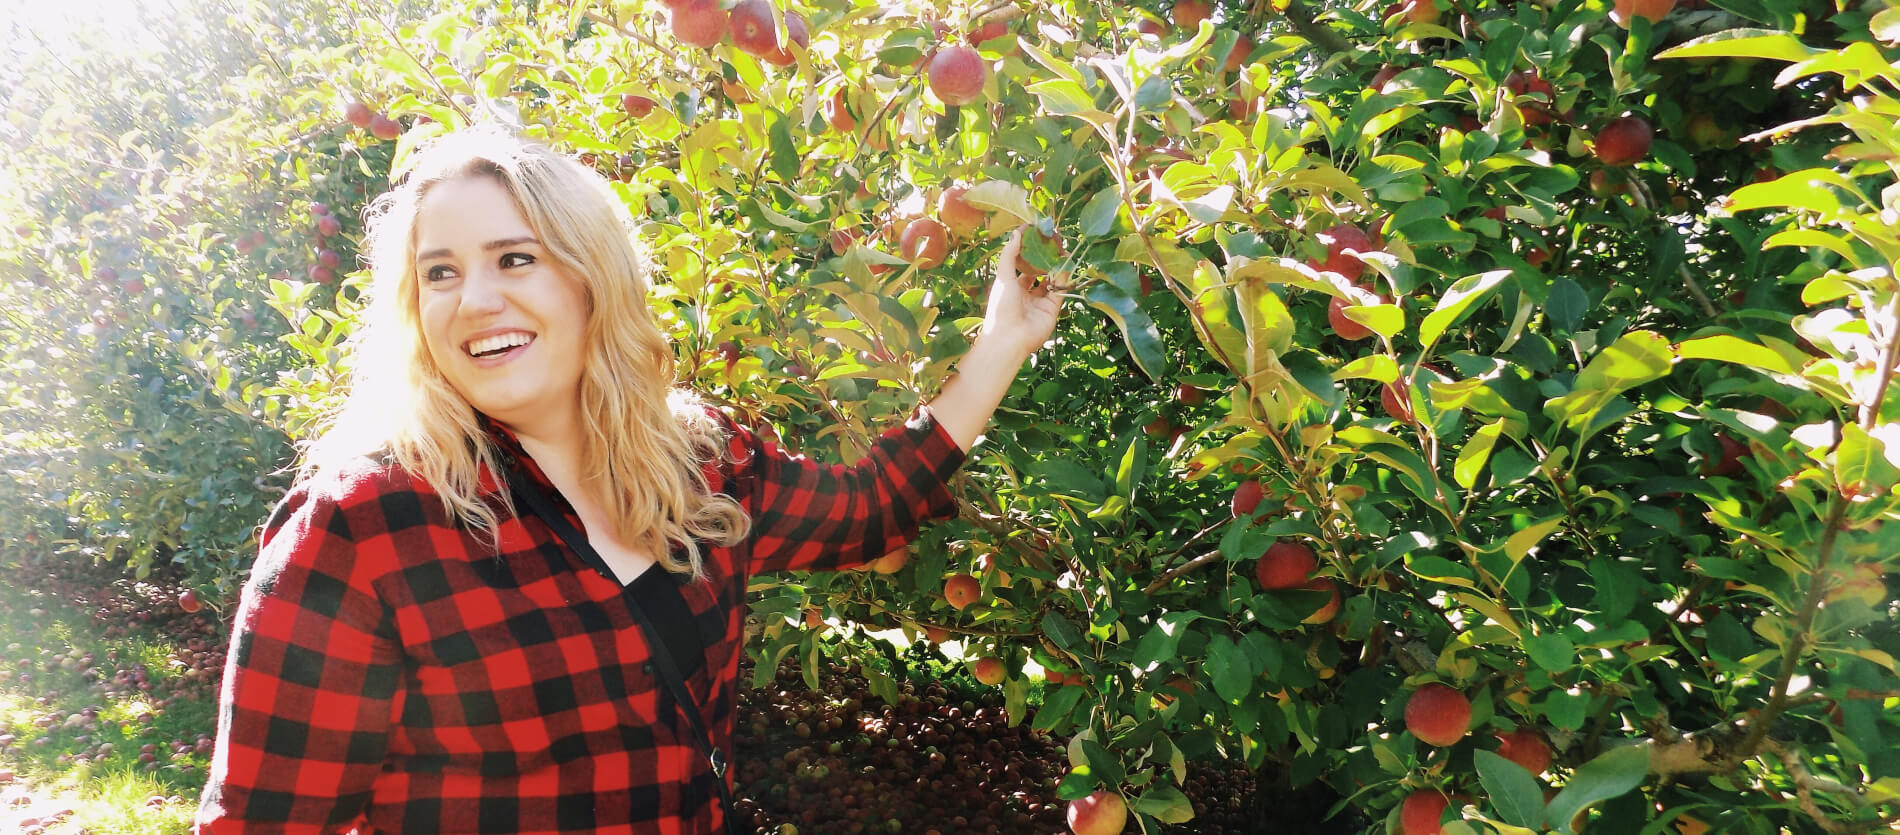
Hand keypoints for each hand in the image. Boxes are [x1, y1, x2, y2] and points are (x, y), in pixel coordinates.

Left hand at [978, 227, 1064, 361]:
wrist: (1010, 338)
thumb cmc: (1001, 307)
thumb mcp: (1003, 277)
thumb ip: (1010, 255)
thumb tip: (1017, 233)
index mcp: (1011, 287)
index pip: (1021, 266)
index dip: (1028, 252)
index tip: (1036, 238)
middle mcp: (1026, 295)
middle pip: (1038, 273)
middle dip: (1045, 259)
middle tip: (1053, 242)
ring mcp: (1040, 303)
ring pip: (1051, 281)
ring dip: (1056, 267)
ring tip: (1063, 250)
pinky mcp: (1052, 310)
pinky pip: (1059, 291)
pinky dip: (1063, 279)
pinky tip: (1067, 264)